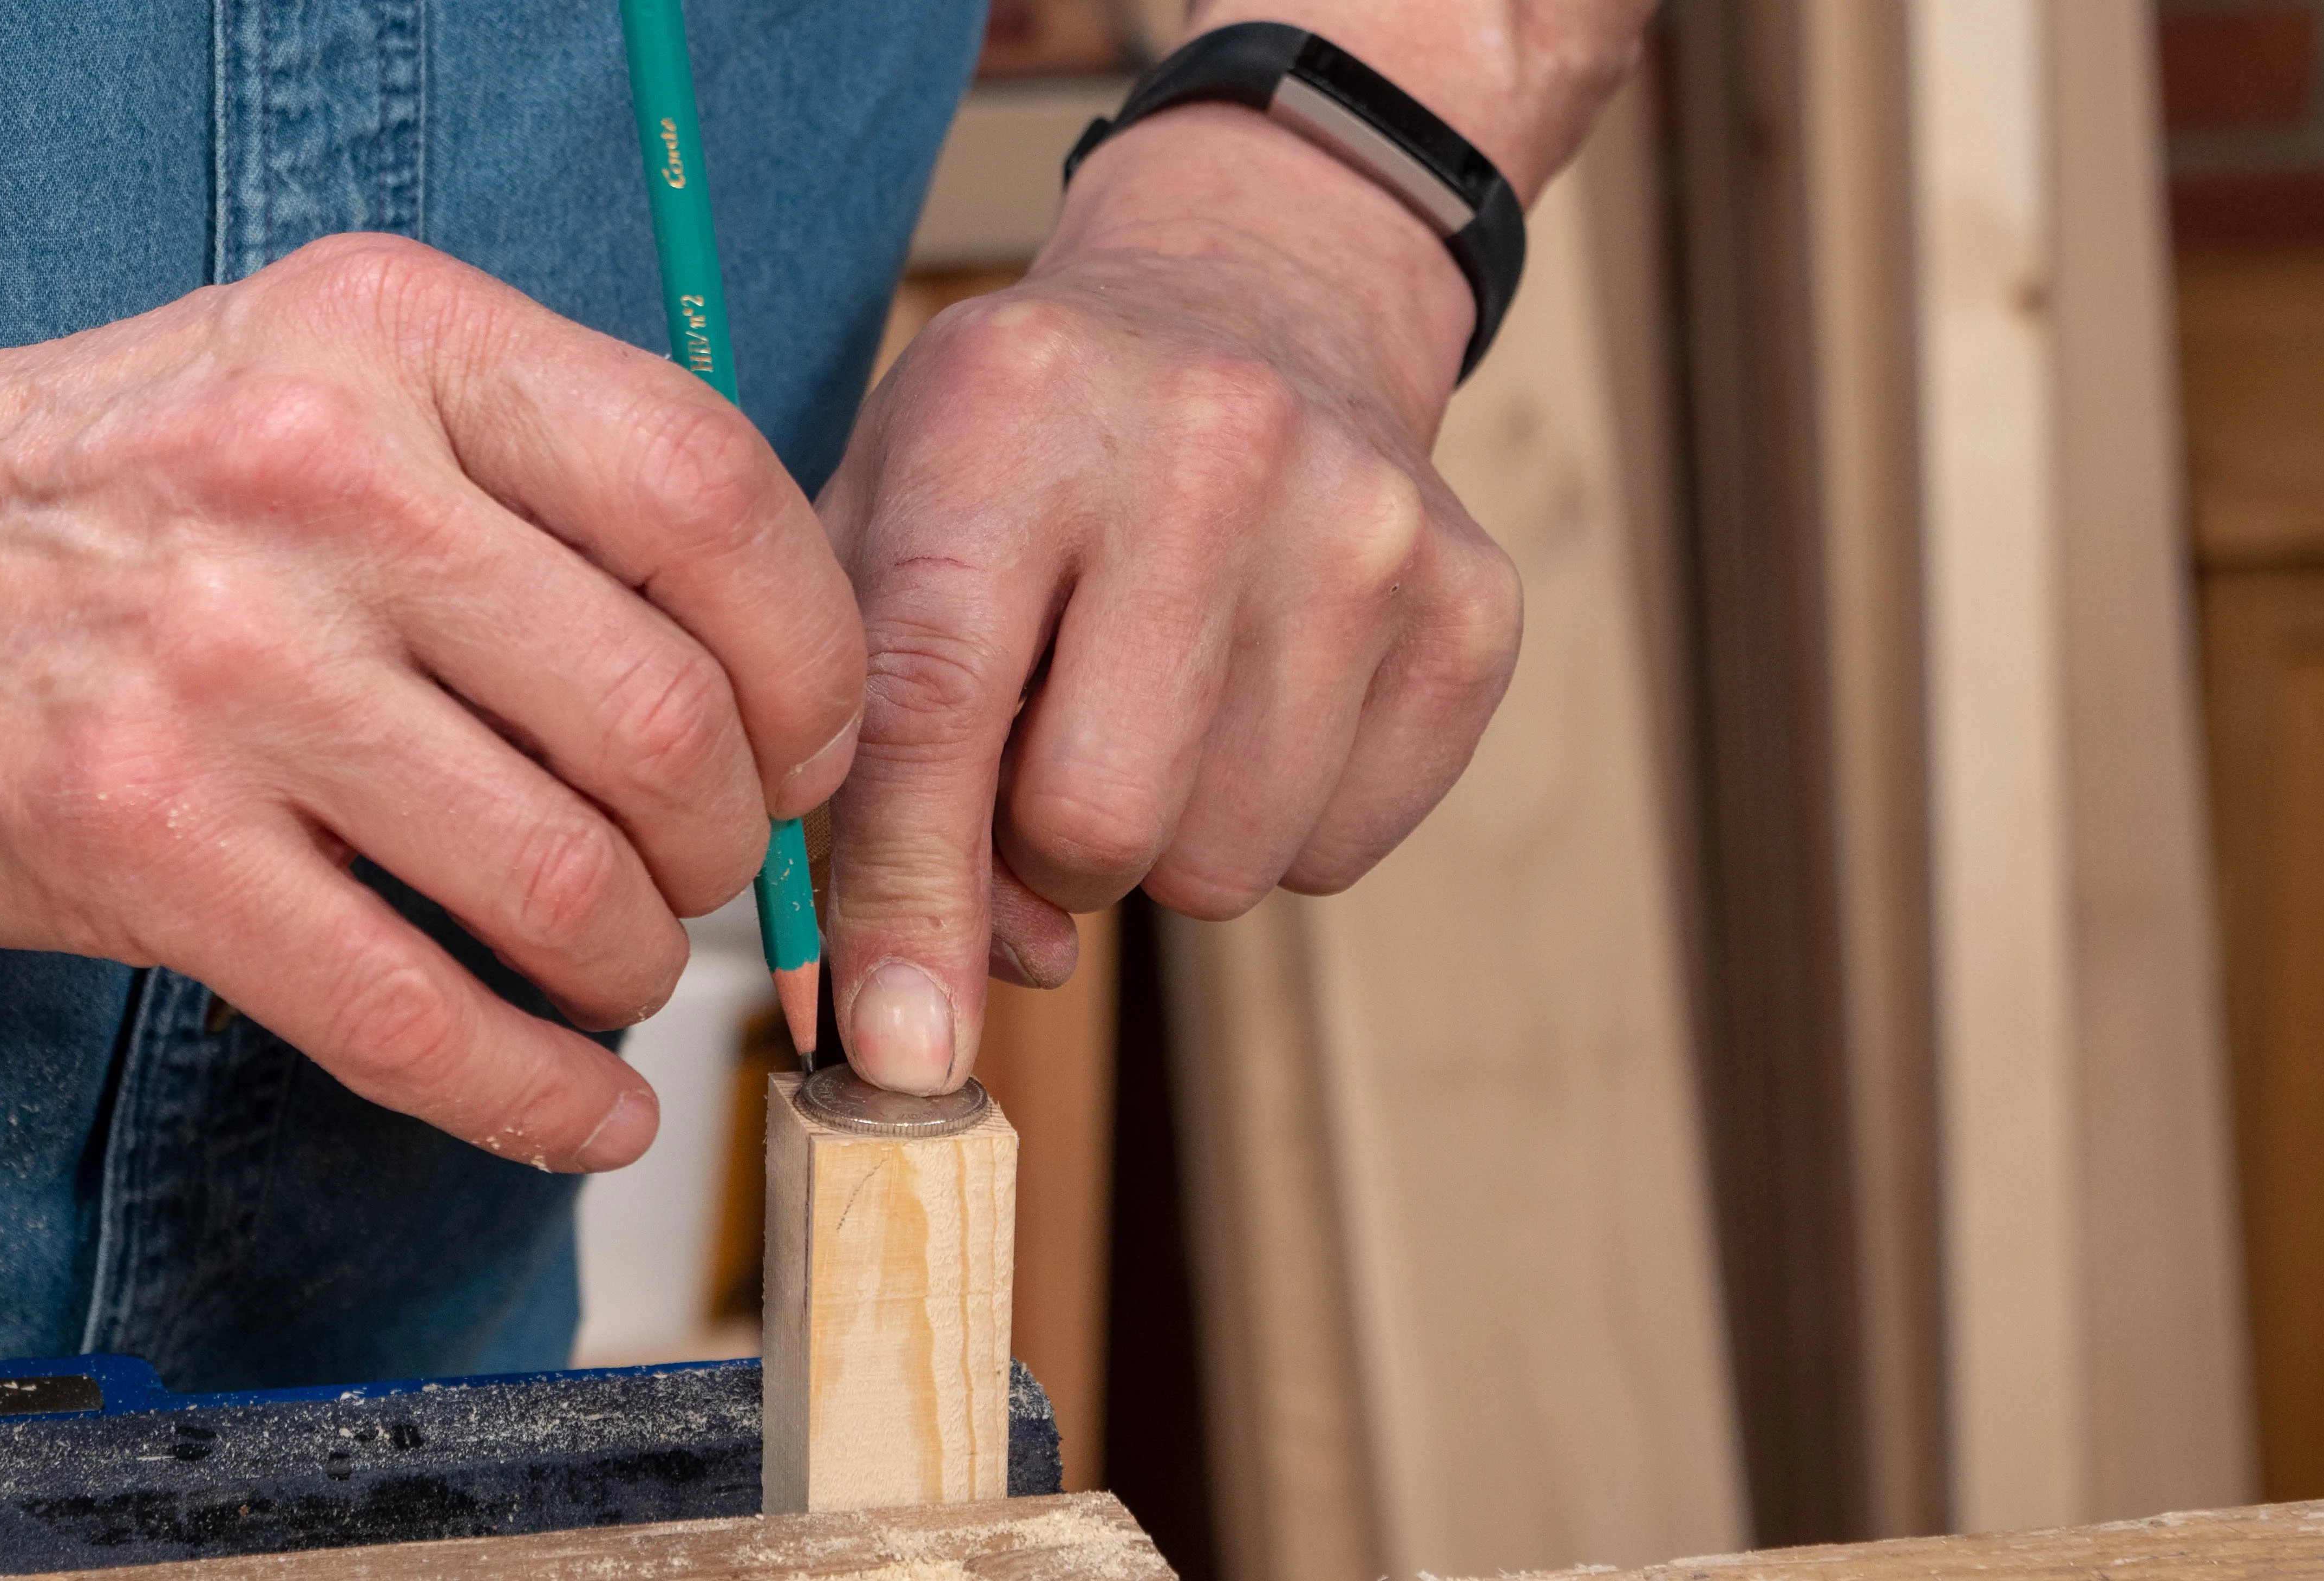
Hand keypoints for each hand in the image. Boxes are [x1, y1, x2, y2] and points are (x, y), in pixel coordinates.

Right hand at [0, 234, 864, 1169]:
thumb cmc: (113, 481)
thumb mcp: (332, 370)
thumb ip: (541, 471)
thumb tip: (770, 663)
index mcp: (397, 339)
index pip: (714, 498)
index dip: (812, 658)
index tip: (807, 740)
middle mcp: (321, 485)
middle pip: (666, 721)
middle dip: (730, 843)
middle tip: (702, 867)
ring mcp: (226, 670)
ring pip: (563, 884)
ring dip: (634, 963)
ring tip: (614, 962)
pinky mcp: (142, 846)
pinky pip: (415, 1018)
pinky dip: (538, 1096)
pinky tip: (585, 1110)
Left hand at [819, 108, 1523, 1092]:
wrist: (1254, 301)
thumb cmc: (1027, 450)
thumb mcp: (887, 526)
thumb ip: (851, 761)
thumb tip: (907, 1015)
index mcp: (1013, 412)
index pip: (937, 707)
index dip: (905, 902)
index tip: (895, 1049)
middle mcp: (1207, 448)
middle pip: (1099, 820)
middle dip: (1044, 852)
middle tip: (1043, 759)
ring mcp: (1363, 526)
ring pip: (1222, 865)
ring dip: (1158, 841)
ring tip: (1149, 706)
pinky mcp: (1472, 605)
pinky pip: (1335, 853)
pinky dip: (1270, 823)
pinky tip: (1250, 696)